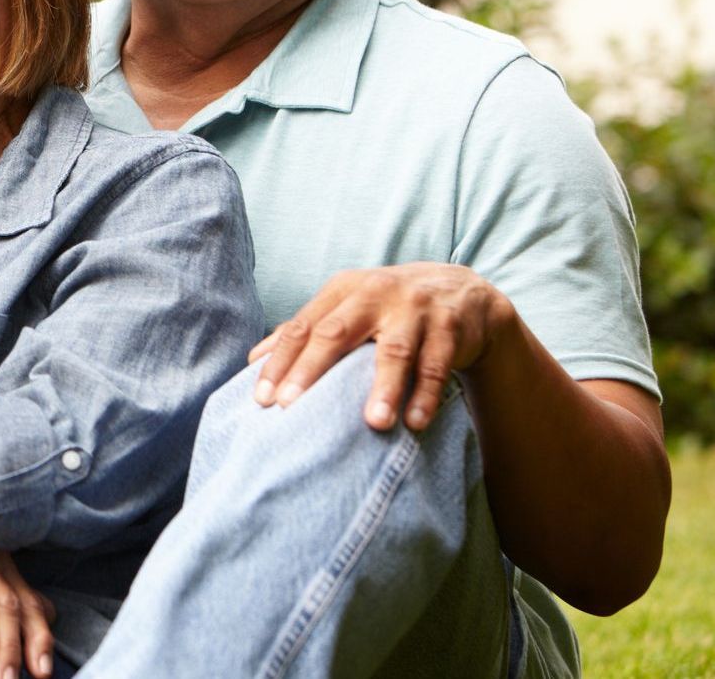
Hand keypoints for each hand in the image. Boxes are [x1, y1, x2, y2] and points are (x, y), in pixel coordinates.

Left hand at [249, 263, 515, 430]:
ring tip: (374, 423)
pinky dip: (427, 394)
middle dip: (312, 370)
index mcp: (342, 290)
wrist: (458, 291)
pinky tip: (415, 422)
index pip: (302, 327)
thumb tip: (255, 359)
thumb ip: (306, 331)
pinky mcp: (449, 327)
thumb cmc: (386, 308)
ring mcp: (414, 309)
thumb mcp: (346, 308)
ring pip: (394, 351)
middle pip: (337, 333)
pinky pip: (436, 364)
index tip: (261, 399)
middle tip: (291, 406)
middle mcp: (374, 294)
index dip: (280, 362)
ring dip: (384, 388)